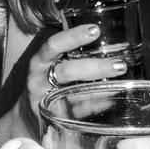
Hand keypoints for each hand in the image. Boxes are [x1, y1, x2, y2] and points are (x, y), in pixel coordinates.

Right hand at [7, 23, 124, 143]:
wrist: (28, 115)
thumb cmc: (46, 81)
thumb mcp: (52, 63)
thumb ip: (72, 54)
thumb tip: (108, 42)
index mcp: (40, 61)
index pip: (54, 45)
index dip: (73, 36)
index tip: (95, 30)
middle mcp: (40, 80)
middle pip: (67, 71)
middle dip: (96, 67)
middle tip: (120, 64)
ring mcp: (47, 101)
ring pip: (74, 94)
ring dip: (100, 89)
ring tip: (121, 84)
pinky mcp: (55, 118)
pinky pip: (80, 111)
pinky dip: (98, 105)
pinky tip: (113, 99)